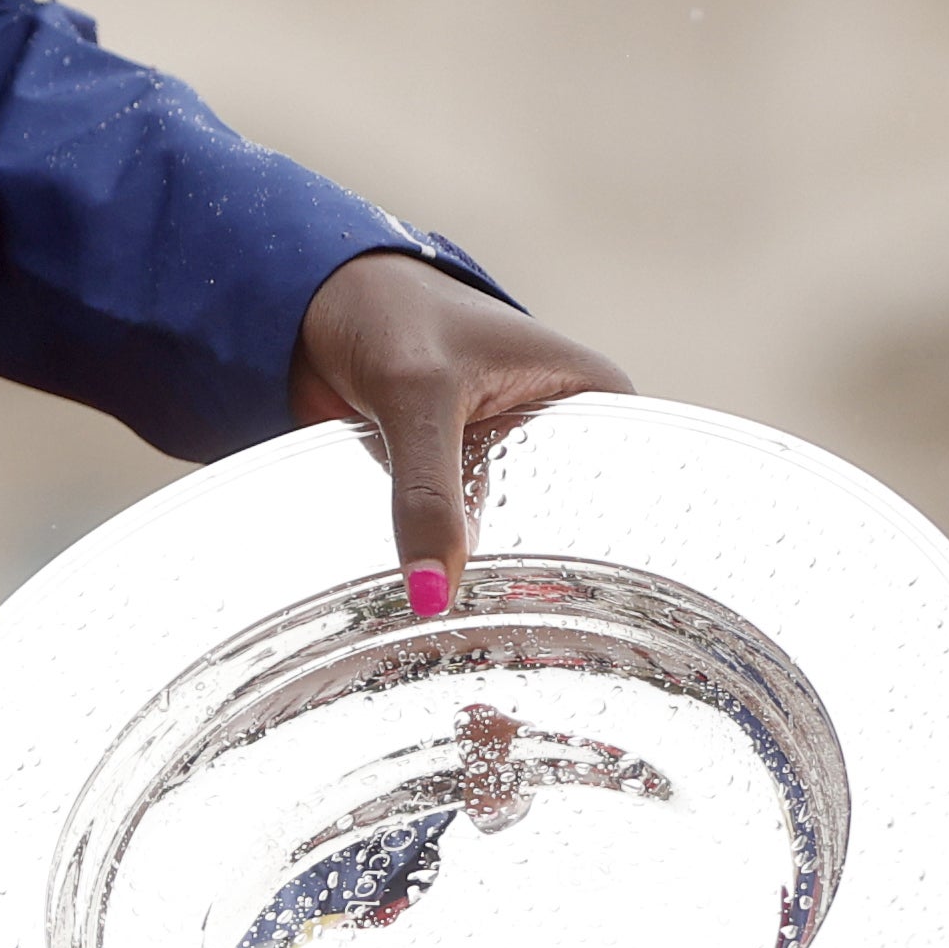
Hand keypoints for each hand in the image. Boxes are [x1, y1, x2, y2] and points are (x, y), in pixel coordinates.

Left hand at [286, 249, 630, 618]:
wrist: (313, 303)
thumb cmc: (387, 313)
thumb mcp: (417, 396)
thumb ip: (427, 495)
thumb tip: (434, 595)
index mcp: (594, 394)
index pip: (636, 483)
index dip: (624, 549)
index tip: (604, 612)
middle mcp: (563, 429)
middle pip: (579, 521)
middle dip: (557, 579)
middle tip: (543, 644)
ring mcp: (510, 458)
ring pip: (520, 537)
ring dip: (501, 580)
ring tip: (497, 643)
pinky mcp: (458, 482)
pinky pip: (467, 538)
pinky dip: (455, 566)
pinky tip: (448, 614)